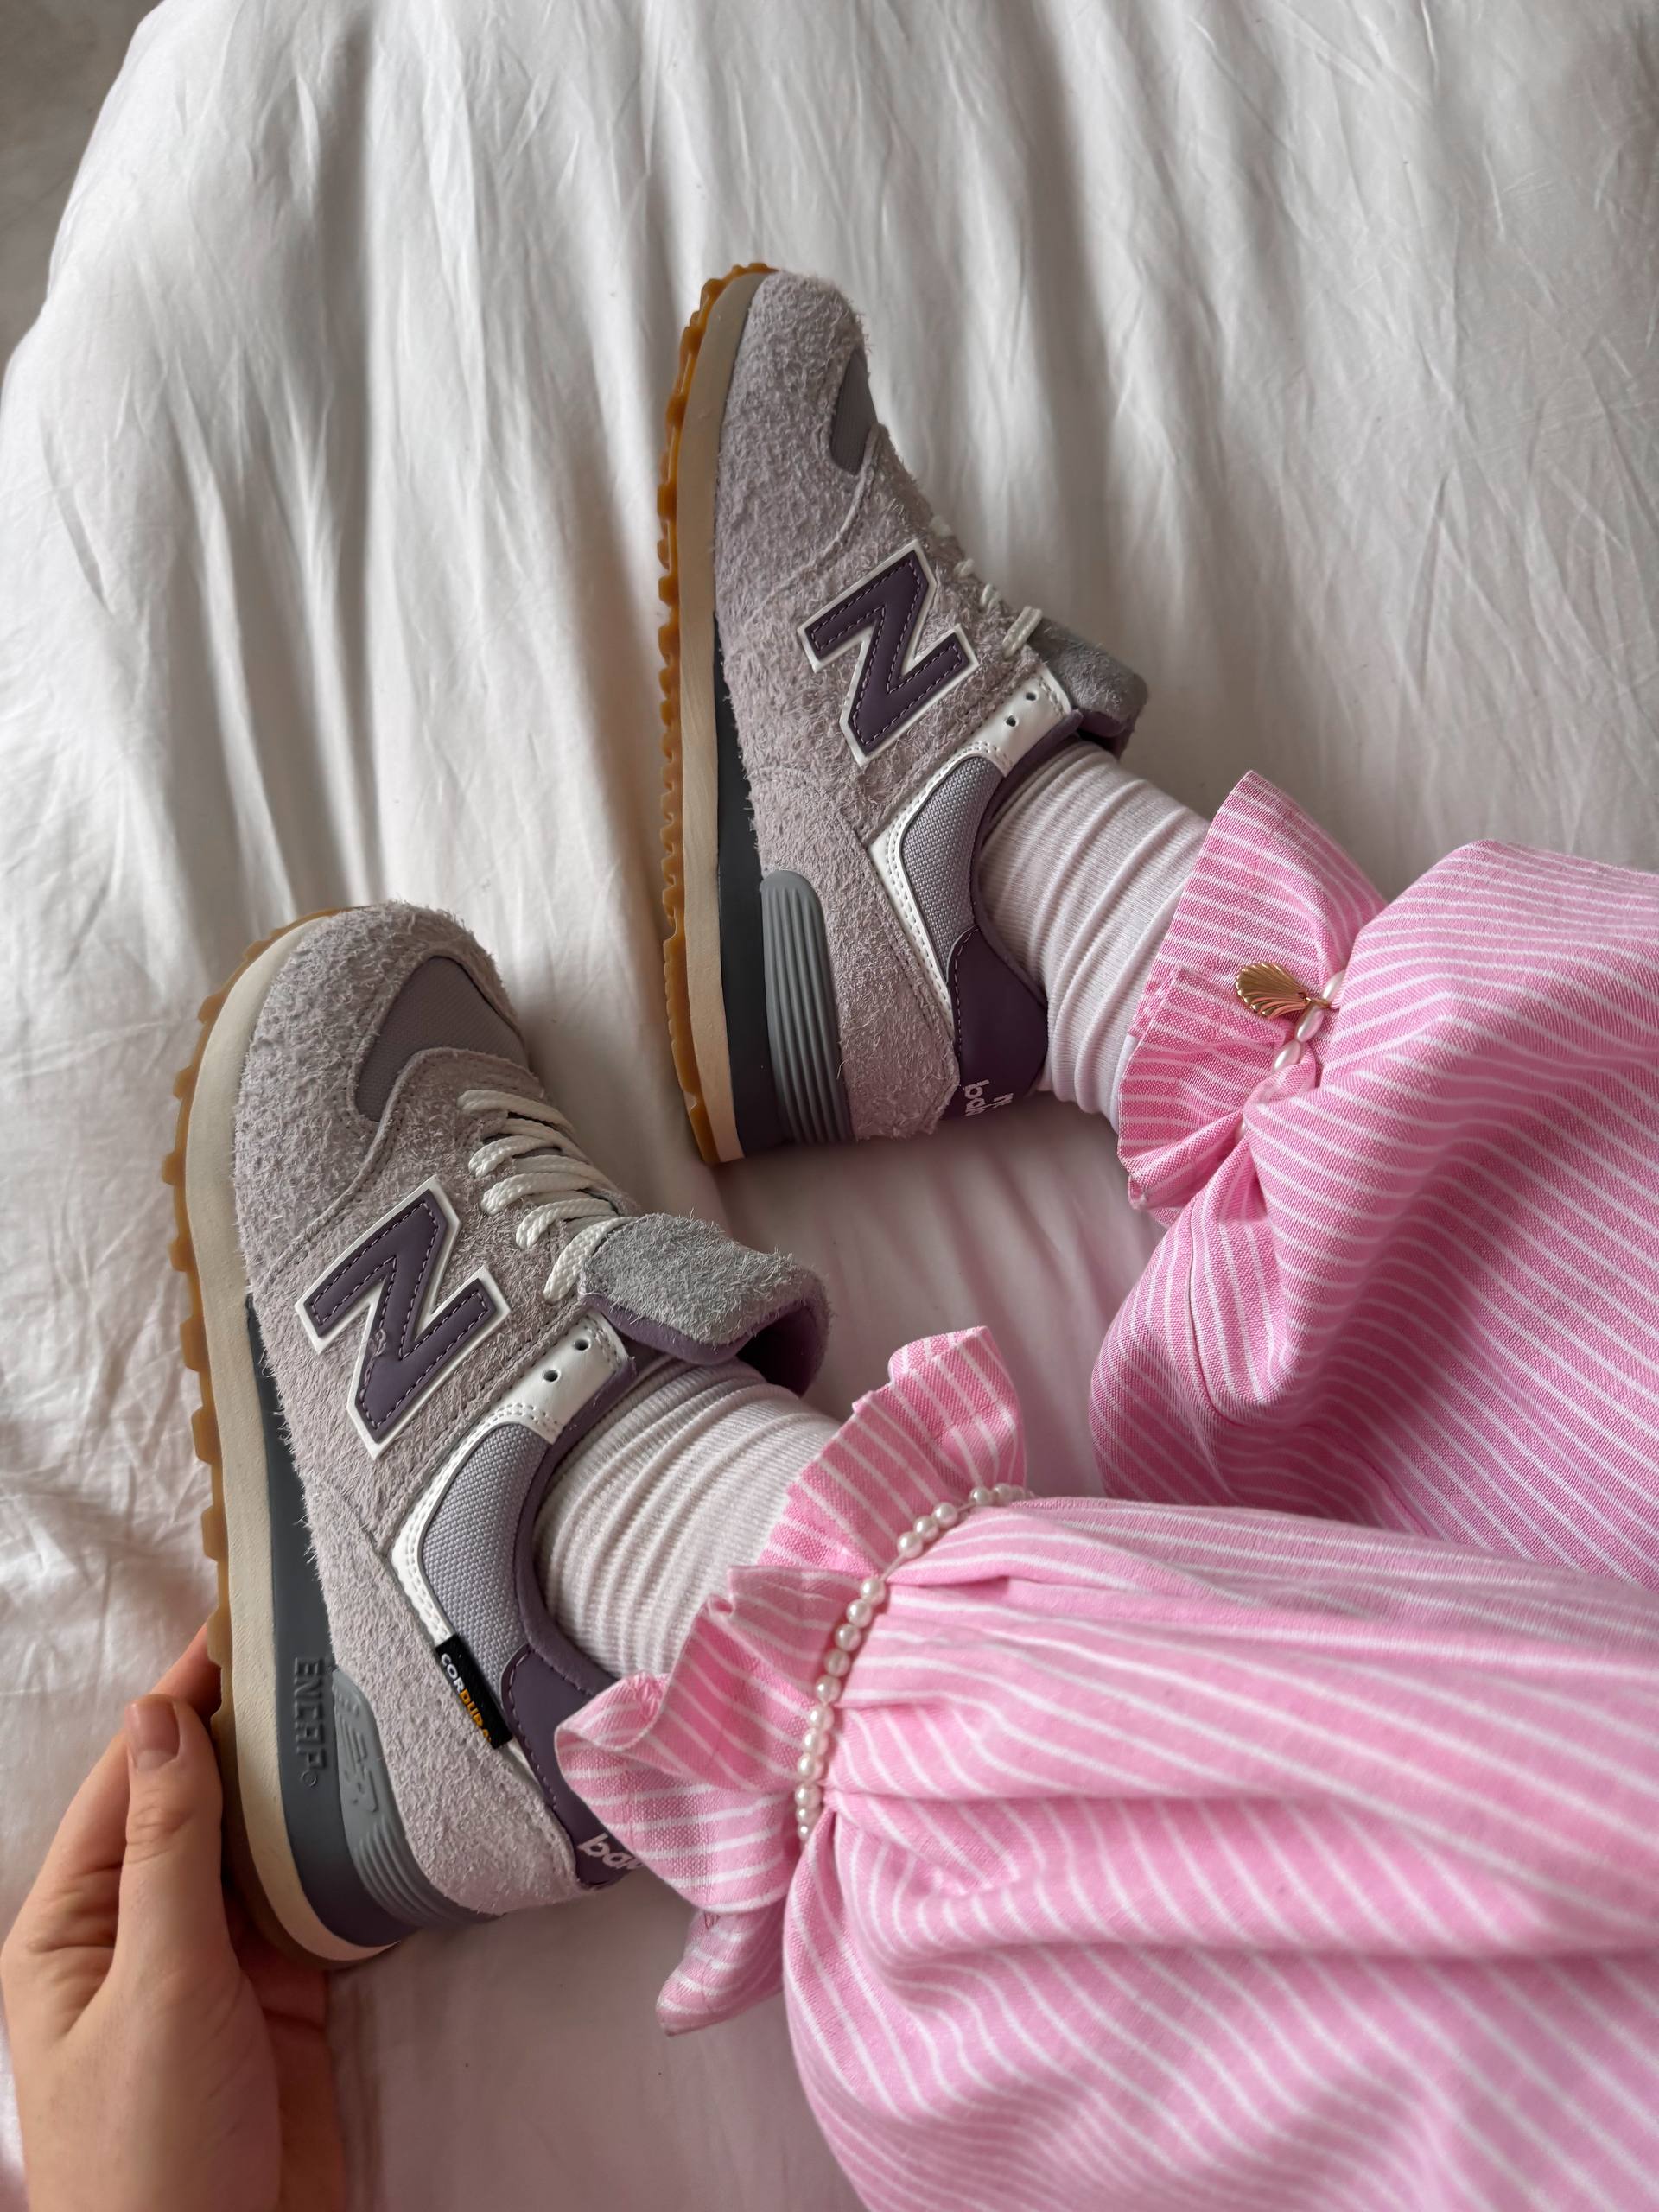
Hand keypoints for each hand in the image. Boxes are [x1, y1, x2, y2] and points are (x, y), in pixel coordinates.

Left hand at [2, 1626, 345, 2211]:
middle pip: (201, 1809)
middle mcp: (142, 1936)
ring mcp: (216, 1972)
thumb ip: (168, 1846)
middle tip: (325, 1649)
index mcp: (76, 1926)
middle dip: (254, 1735)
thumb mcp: (155, 1981)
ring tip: (365, 1707)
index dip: (181, 1700)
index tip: (240, 1621)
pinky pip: (316, 1909)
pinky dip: (349, 1862)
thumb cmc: (151, 2143)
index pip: (134, 1783)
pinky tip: (388, 1812)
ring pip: (262, 1853)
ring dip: (306, 1792)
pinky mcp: (284, 2006)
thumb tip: (158, 1713)